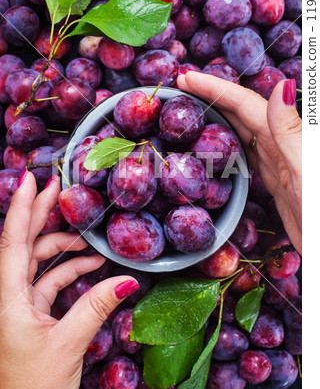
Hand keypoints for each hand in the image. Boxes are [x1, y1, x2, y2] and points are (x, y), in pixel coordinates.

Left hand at [0, 172, 138, 388]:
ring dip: (64, 249)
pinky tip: (91, 267)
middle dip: (41, 213)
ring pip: (39, 262)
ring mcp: (20, 304)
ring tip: (90, 242)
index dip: (20, 206)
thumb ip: (95, 308)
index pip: (12, 241)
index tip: (30, 178)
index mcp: (7, 299)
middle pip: (24, 243)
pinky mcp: (32, 314)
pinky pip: (50, 281)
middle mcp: (9, 296)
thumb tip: (127, 282)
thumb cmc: (33, 387)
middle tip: (59, 188)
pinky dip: (70, 271)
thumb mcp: (67, 344)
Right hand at [178, 72, 301, 253]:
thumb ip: (291, 131)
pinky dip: (228, 141)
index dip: (215, 87)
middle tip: (182, 86)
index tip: (186, 77)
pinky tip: (218, 143)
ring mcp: (277, 160)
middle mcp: (280, 143)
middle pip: (240, 110)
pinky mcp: (275, 178)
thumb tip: (280, 85)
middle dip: (211, 94)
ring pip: (241, 129)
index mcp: (286, 136)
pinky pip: (246, 152)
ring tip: (193, 107)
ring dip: (217, 114)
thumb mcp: (307, 169)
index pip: (244, 103)